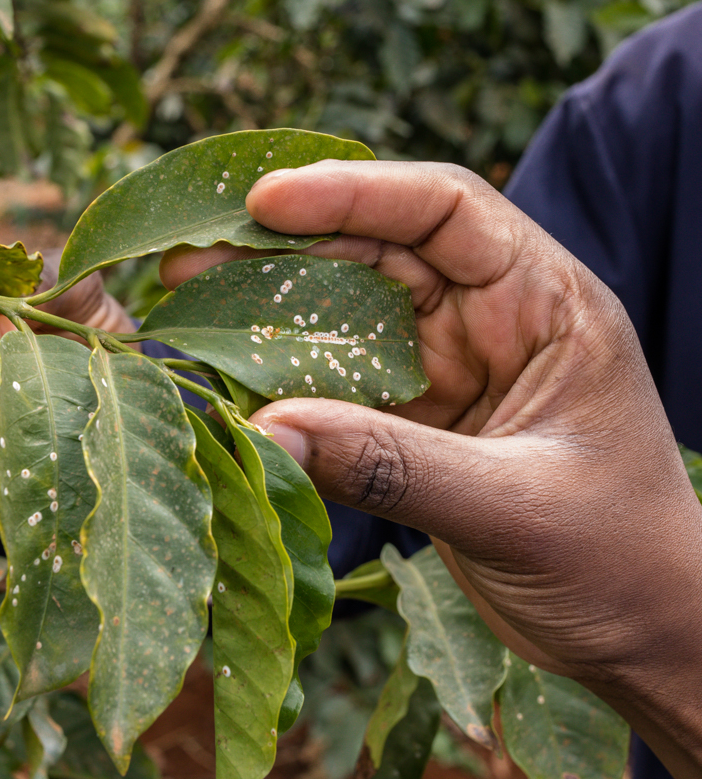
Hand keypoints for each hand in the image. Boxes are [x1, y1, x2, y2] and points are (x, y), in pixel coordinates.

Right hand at [161, 161, 701, 773]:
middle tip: (189, 254)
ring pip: (343, 316)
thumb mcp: (514, 505)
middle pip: (376, 252)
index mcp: (543, 303)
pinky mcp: (413, 423)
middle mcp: (488, 320)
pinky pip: (334, 387)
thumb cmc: (619, 559)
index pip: (445, 208)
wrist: (640, 635)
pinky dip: (280, 382)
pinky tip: (226, 379)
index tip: (264, 201)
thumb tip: (268, 432)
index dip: (353, 192)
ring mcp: (446, 371)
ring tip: (186, 299)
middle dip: (284, 248)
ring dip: (268, 308)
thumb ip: (394, 467)